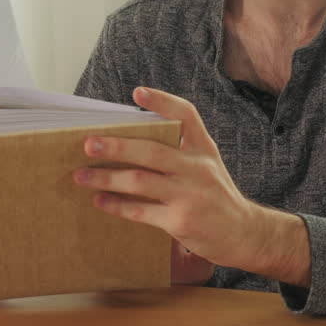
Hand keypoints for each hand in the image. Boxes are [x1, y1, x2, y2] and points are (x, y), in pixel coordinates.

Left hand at [73, 87, 310, 286]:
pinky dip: (117, 205)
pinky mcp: (181, 220)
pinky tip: (100, 200)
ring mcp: (190, 194)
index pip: (186, 115)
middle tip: (88, 143)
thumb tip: (127, 141)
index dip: (162, 101)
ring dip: (106, 178)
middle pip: (152, 150)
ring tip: (81, 175)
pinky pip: (141, 210)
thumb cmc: (215, 196)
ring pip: (140, 181)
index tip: (137, 92)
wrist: (244, 234)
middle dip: (116, 146)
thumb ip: (179, 152)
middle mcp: (198, 167)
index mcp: (204, 148)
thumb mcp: (206, 166)